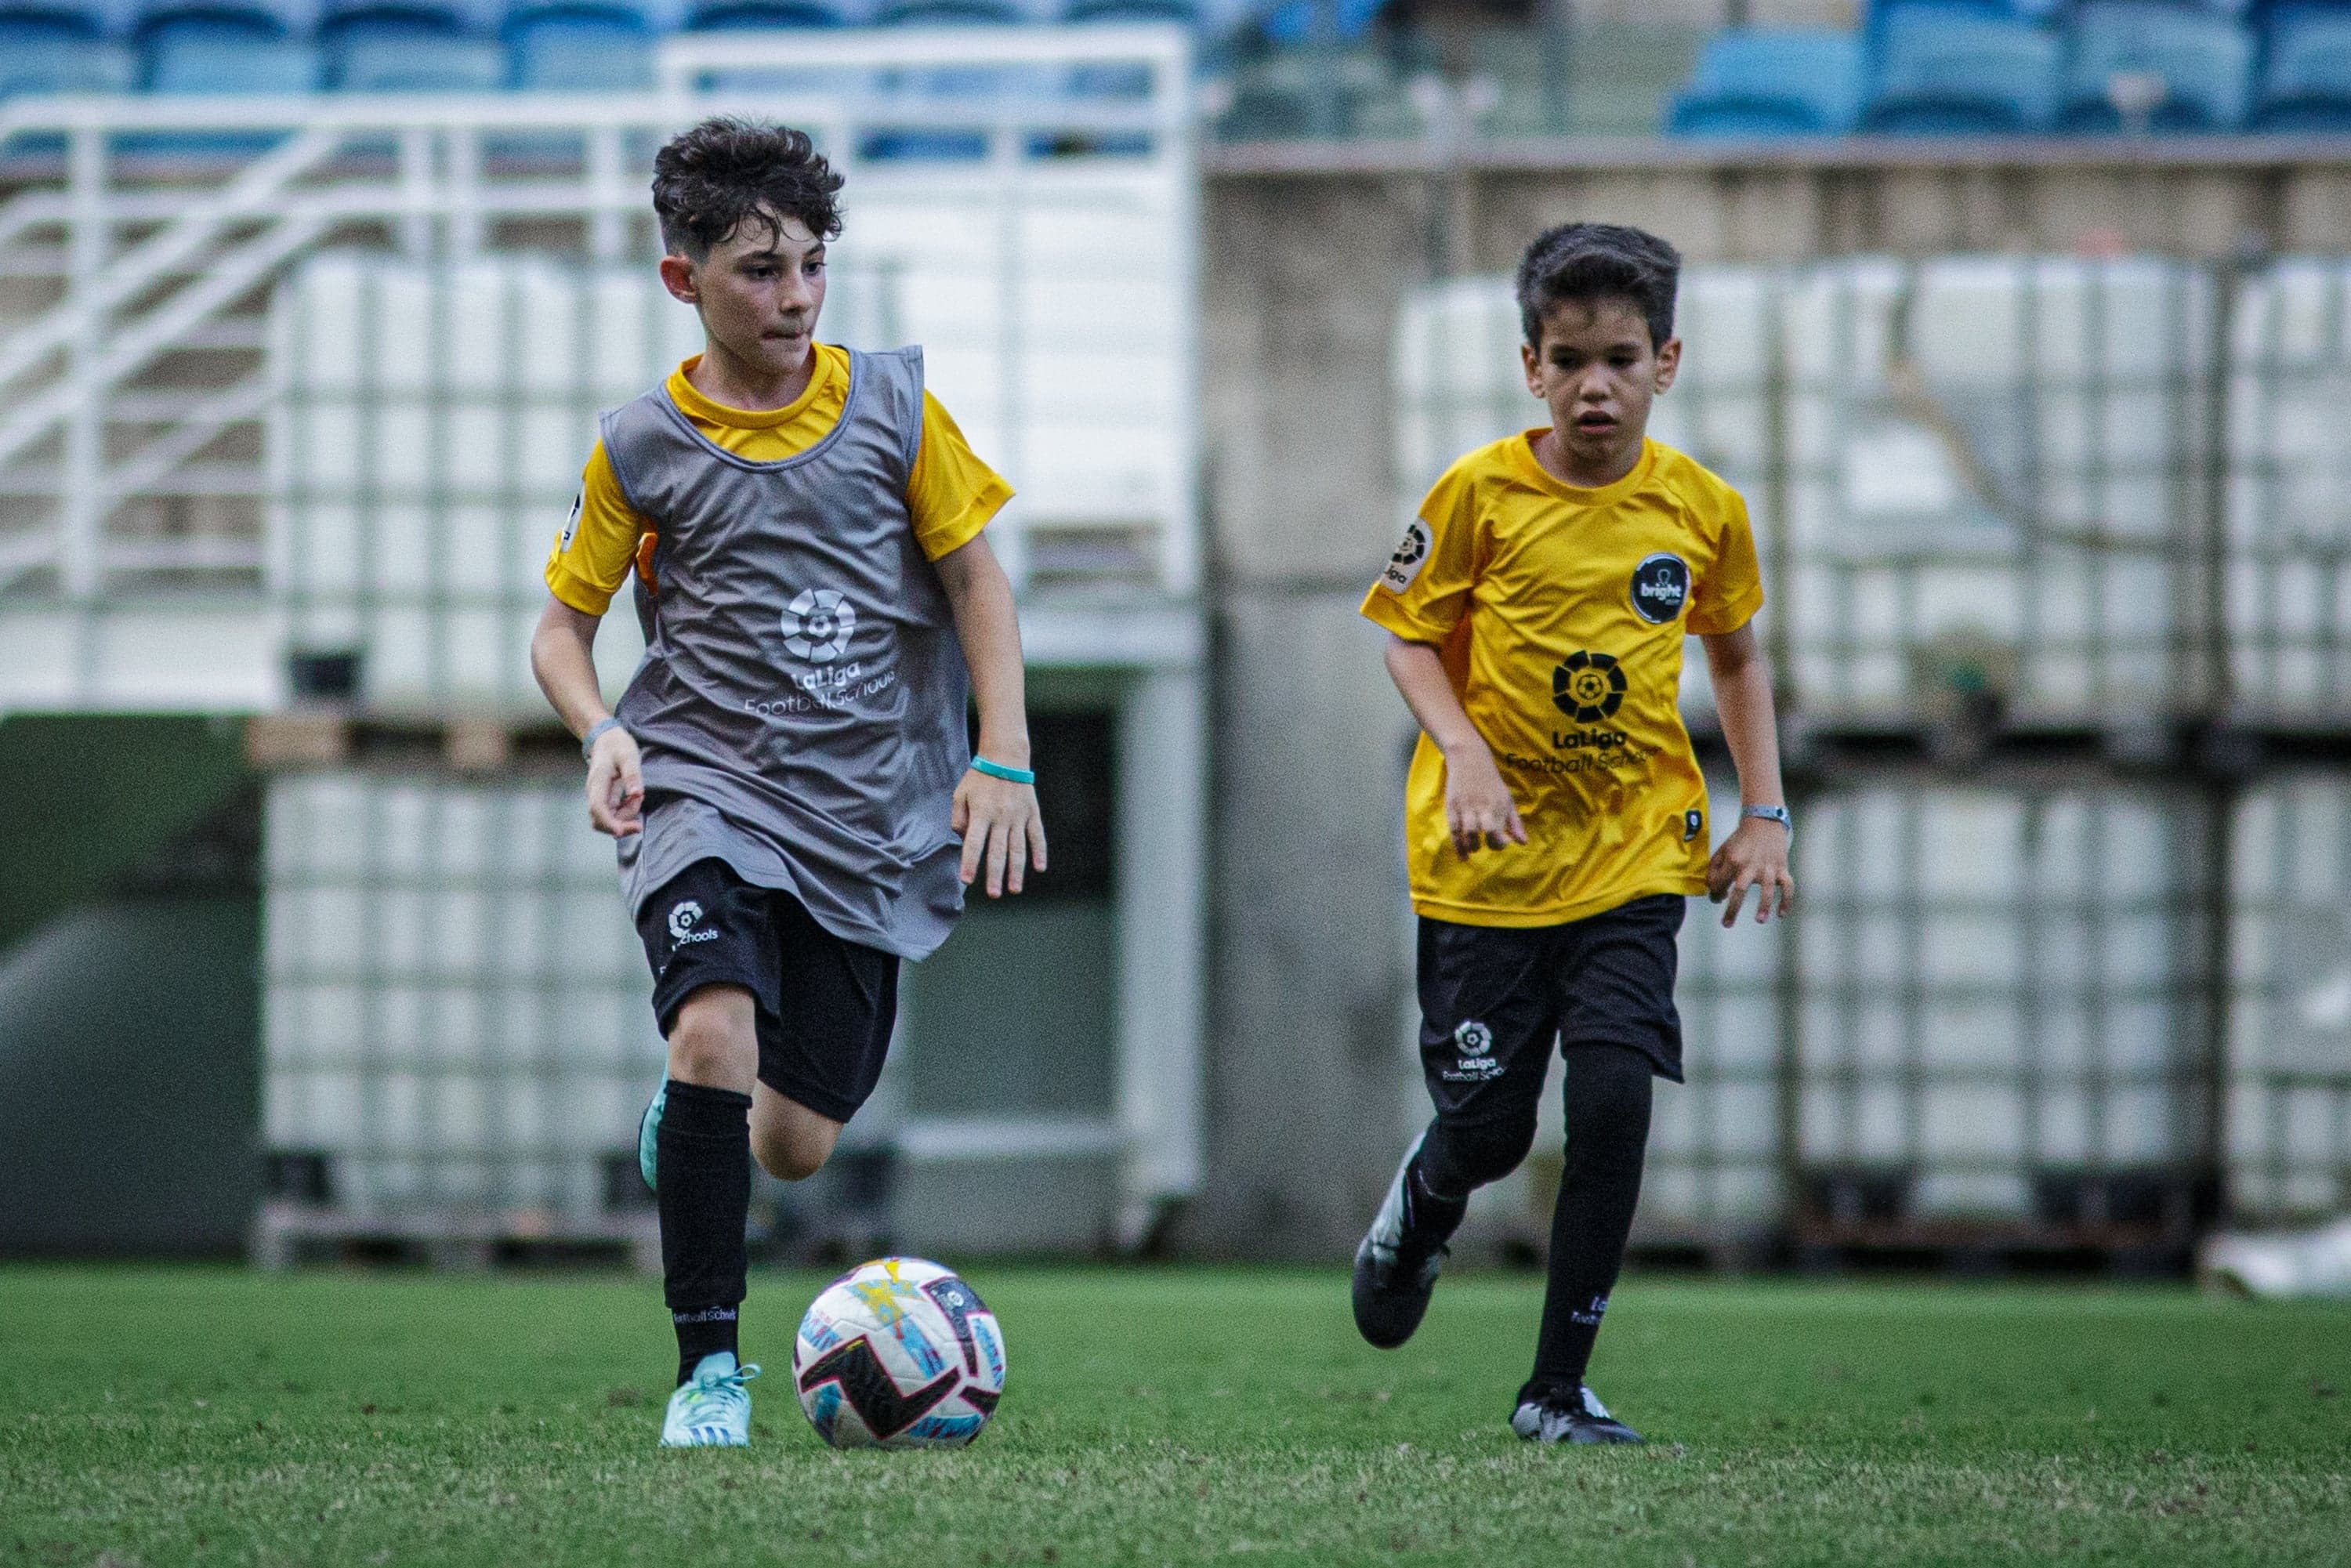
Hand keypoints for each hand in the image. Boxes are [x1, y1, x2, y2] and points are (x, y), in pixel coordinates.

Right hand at [585, 725, 643, 837]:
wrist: (607, 741)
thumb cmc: (618, 746)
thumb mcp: (628, 756)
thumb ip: (632, 775)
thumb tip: (637, 794)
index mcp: (598, 782)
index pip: (597, 808)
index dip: (608, 822)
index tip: (621, 832)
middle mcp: (594, 793)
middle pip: (600, 821)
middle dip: (620, 827)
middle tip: (639, 825)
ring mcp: (598, 798)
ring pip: (609, 820)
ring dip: (626, 816)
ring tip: (637, 796)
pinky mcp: (605, 800)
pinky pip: (614, 815)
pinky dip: (626, 812)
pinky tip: (634, 798)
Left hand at [952, 768, 1046, 896]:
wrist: (1006, 757)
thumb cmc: (979, 778)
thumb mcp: (960, 794)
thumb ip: (958, 818)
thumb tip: (963, 840)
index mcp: (981, 813)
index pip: (973, 843)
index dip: (969, 862)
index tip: (967, 880)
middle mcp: (1000, 817)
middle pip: (997, 851)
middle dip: (995, 874)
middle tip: (994, 894)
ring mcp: (1019, 817)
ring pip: (1018, 848)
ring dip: (1016, 870)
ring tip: (1014, 889)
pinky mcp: (1032, 813)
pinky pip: (1037, 835)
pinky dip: (1040, 852)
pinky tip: (1040, 867)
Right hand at [1444, 742, 1526, 858]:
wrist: (1470, 759)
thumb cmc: (1491, 784)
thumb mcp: (1507, 800)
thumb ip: (1515, 823)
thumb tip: (1523, 843)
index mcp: (1498, 805)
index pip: (1501, 830)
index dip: (1501, 843)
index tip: (1502, 842)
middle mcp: (1483, 806)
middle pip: (1487, 831)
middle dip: (1489, 844)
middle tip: (1488, 844)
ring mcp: (1466, 806)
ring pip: (1469, 832)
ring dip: (1472, 845)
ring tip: (1474, 848)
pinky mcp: (1452, 806)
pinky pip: (1454, 829)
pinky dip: (1458, 845)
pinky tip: (1463, 855)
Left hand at [1707, 816, 1792, 926]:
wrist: (1764, 822)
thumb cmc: (1740, 839)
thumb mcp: (1722, 849)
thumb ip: (1714, 868)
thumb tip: (1712, 888)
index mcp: (1733, 860)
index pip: (1720, 883)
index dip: (1715, 894)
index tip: (1716, 898)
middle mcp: (1750, 865)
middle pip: (1740, 890)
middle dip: (1732, 909)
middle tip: (1726, 925)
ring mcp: (1768, 867)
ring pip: (1767, 890)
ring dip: (1764, 906)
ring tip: (1760, 920)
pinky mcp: (1782, 868)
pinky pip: (1787, 886)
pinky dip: (1786, 900)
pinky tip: (1782, 914)